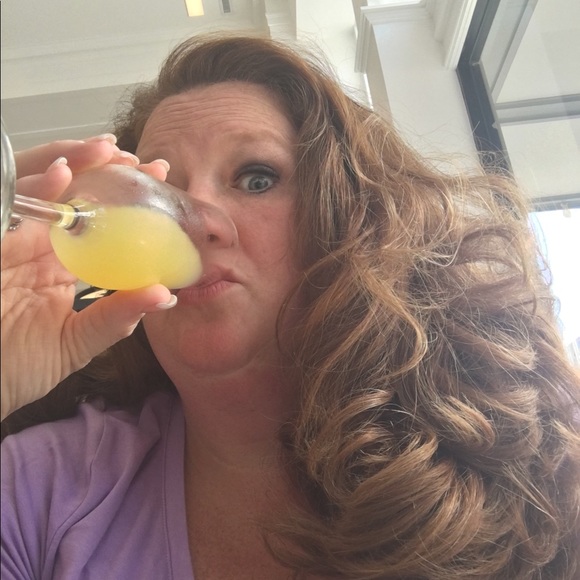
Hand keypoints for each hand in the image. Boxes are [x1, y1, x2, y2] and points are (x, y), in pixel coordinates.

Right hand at [1, 136, 174, 419]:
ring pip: (41, 188)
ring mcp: (12, 242)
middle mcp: (37, 247)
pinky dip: (37, 188)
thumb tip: (166, 295)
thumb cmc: (18, 368)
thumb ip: (115, 317)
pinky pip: (10, 206)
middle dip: (105, 172)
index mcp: (61, 265)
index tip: (161, 185)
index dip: (127, 202)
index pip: (98, 223)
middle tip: (143, 163)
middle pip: (73, 196)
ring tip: (109, 151)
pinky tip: (64, 173)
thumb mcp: (77, 342)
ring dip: (73, 163)